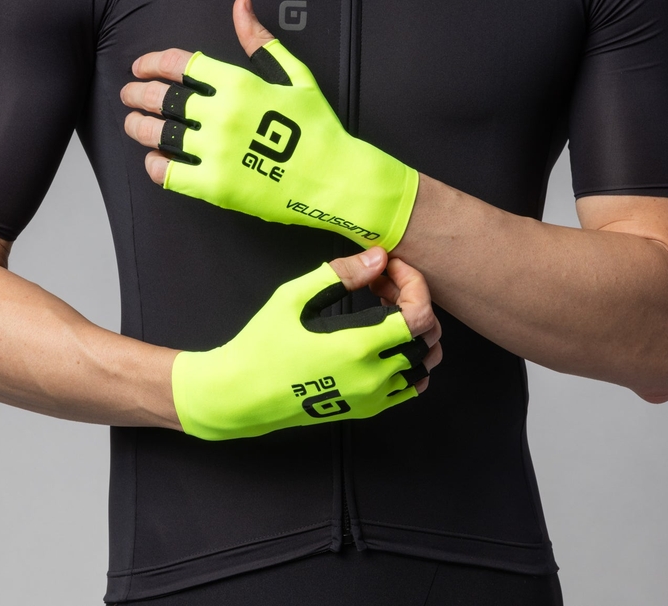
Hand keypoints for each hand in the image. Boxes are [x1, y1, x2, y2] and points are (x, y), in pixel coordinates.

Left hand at [121, 0, 418, 250]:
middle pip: (162, 98)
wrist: (335, 180)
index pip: (181, 64)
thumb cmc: (319, 128)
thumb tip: (240, 4)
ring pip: (158, 135)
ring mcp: (216, 152)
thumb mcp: (296, 77)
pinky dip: (154, 165)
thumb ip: (262, 42)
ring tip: (132, 124)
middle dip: (138, 93)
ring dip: (137, 127)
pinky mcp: (215, 186)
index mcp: (240, 84)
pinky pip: (169, 174)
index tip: (141, 67)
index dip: (153, 63)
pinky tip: (153, 159)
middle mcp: (222, 114)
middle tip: (129, 94)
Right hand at [171, 246, 441, 439]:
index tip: (388, 268)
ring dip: (416, 331)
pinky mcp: (366, 409)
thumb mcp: (293, 297)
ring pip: (425, 363)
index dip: (413, 284)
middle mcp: (373, 377)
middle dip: (413, 300)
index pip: (419, 315)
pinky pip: (411, 387)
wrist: (240, 394)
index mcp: (357, 347)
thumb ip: (340, 274)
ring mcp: (373, 398)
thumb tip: (379, 257)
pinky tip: (385, 342)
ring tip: (385, 311)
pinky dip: (412, 361)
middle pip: (427, 336)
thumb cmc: (261, 344)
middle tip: (381, 283)